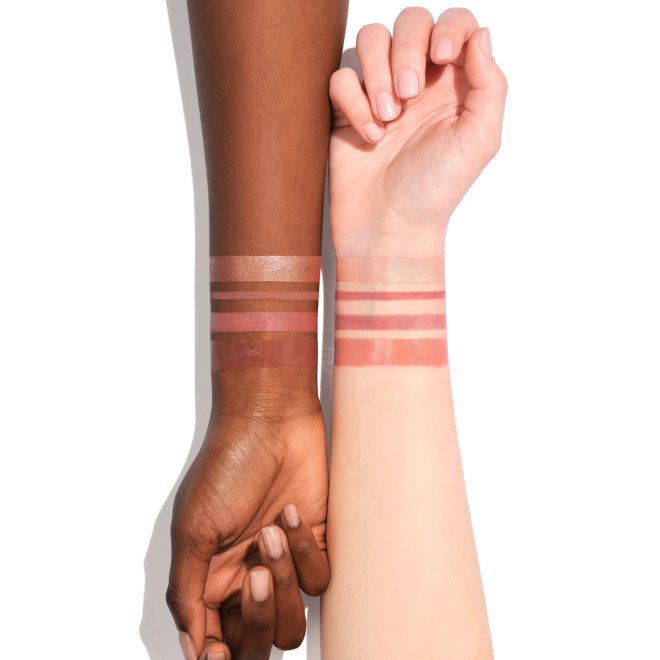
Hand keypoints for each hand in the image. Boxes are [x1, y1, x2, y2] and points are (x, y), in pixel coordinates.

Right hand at [166, 403, 329, 659]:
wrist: (270, 420)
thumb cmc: (226, 465)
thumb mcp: (194, 528)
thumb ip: (188, 591)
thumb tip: (190, 644)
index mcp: (212, 578)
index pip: (216, 640)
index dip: (219, 656)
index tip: (218, 656)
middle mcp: (248, 576)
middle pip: (258, 641)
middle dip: (260, 618)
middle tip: (256, 576)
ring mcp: (284, 563)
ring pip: (294, 618)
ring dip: (286, 580)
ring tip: (271, 532)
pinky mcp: (315, 544)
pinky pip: (320, 578)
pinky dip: (307, 549)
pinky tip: (291, 513)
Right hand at [328, 7, 507, 257]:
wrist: (389, 228)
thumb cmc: (435, 191)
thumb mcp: (479, 140)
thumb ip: (490, 83)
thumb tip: (480, 34)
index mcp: (455, 85)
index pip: (454, 25)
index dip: (447, 28)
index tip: (441, 58)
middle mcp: (419, 82)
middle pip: (410, 22)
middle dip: (407, 51)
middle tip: (407, 98)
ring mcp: (380, 93)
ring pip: (371, 40)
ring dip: (377, 74)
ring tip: (387, 119)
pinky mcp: (347, 109)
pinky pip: (341, 77)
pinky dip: (352, 101)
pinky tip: (368, 136)